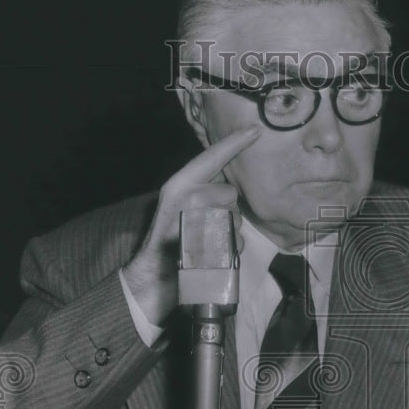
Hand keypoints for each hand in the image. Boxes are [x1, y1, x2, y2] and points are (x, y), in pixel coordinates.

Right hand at [122, 126, 259, 324]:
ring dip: (229, 233)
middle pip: (229, 194)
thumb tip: (229, 188)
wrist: (152, 279)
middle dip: (227, 212)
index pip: (212, 158)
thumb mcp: (179, 209)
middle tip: (205, 229)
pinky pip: (236, 240)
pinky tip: (210, 257)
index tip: (256, 130)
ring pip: (234, 218)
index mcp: (179, 184)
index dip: (235, 143)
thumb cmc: (170, 244)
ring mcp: (197, 216)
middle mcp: (188, 195)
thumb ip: (201, 194)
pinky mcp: (207, 240)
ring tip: (205, 245)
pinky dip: (230, 251)